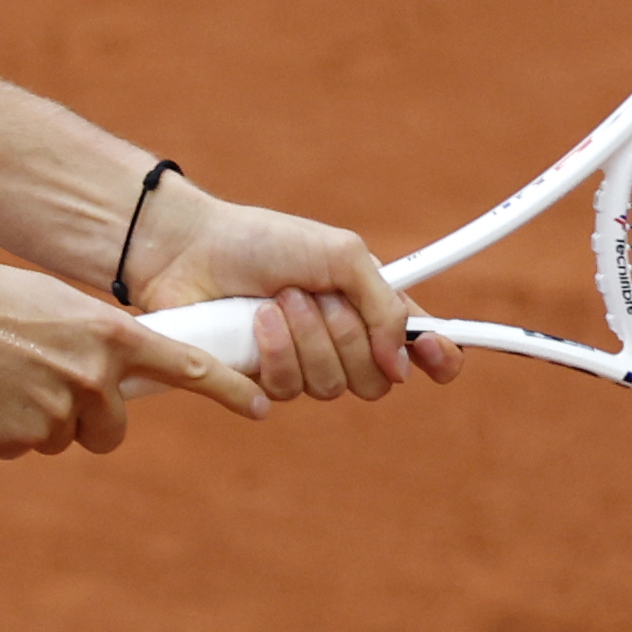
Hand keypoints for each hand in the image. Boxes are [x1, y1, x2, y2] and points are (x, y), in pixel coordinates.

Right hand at [0, 250, 261, 449]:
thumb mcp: (50, 305)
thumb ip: (89, 342)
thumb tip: (104, 384)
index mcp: (107, 336)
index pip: (186, 367)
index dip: (228, 390)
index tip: (262, 406)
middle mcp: (91, 378)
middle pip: (110, 429)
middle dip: (84, 422)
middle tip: (39, 387)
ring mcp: (55, 414)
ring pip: (59, 438)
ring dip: (31, 421)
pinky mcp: (16, 442)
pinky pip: (18, 448)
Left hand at [121, 179, 461, 401]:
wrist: (192, 251)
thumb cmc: (265, 242)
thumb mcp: (341, 255)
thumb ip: (384, 306)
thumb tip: (403, 365)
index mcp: (372, 307)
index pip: (425, 349)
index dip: (439, 359)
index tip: (433, 352)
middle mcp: (345, 342)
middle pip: (378, 379)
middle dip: (349, 336)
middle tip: (318, 297)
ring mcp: (304, 365)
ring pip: (332, 386)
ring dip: (307, 338)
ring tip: (279, 299)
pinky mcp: (263, 381)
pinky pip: (288, 390)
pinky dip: (275, 352)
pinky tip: (257, 322)